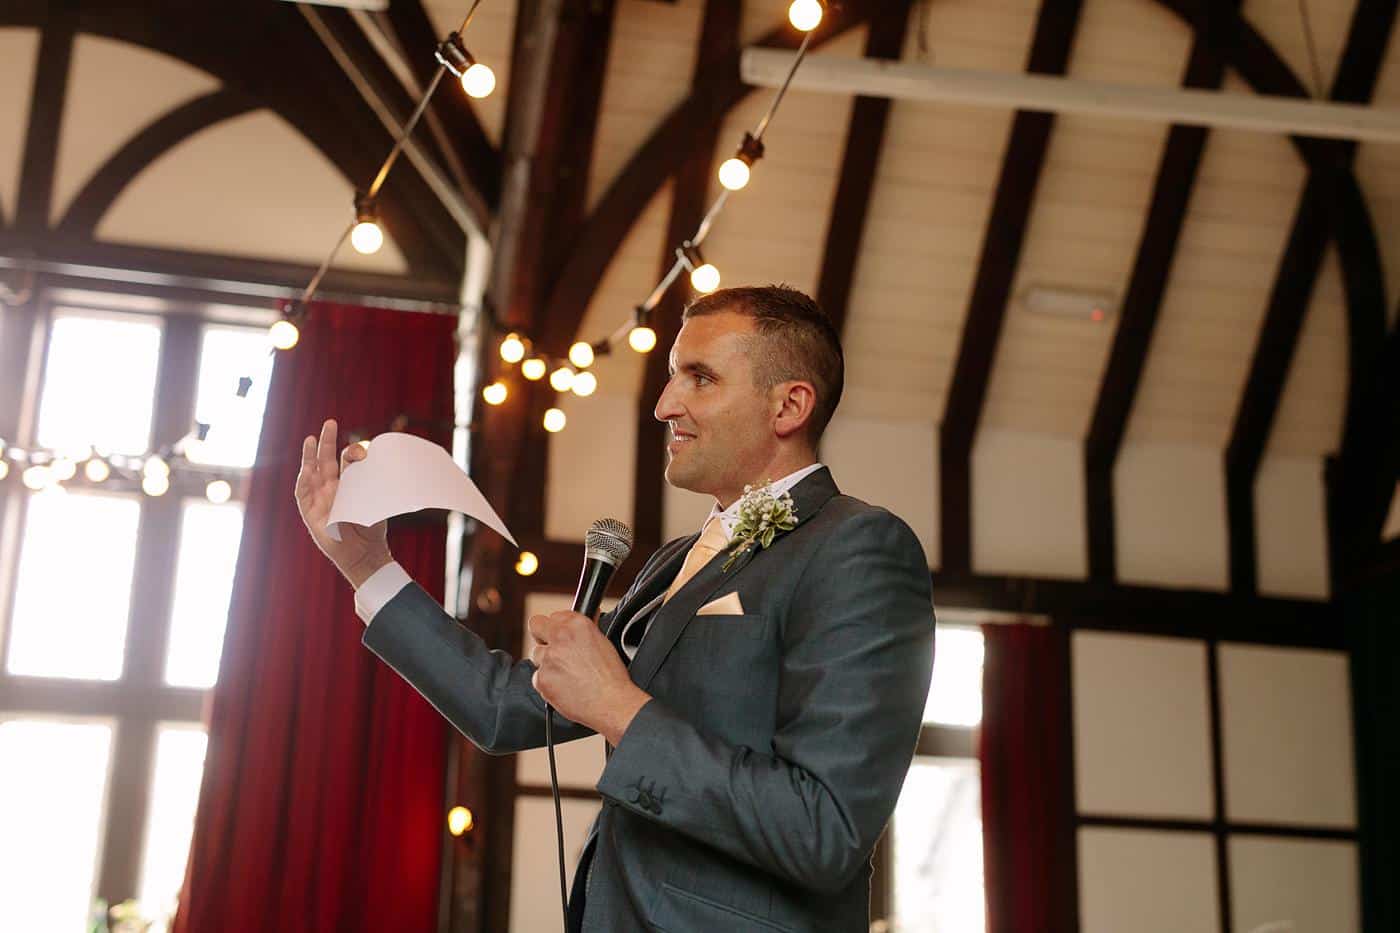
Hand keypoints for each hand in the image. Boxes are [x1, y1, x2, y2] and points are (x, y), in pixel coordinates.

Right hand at [294, 418, 391, 587]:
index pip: (347, 461)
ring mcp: (319, 499)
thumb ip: (369, 481)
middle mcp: (332, 489)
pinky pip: (303, 494)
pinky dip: (304, 480)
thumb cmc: (371, 527)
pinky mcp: (310, 513)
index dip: (353, 452)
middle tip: (330, 422)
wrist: (365, 553)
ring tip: (311, 438)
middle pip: (326, 460)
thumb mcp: (372, 500)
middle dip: (327, 441)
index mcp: (348, 484)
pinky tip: (306, 469)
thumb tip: (371, 460)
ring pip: (311, 473)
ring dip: (310, 456)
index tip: (363, 450)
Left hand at [528, 611, 649, 744]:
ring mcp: (549, 657)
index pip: (555, 615)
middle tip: (551, 648)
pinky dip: (547, 683)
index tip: (560, 636)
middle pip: (536, 625)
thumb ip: (583, 631)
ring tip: (566, 674)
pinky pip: (537, 678)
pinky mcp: (542, 678)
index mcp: (577, 624)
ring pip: (536, 654)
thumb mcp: (603, 643)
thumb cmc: (612, 677)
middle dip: (541, 635)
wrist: (611, 702)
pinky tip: (564, 687)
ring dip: (546, 663)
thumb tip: (575, 625)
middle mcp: (561, 637)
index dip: (558, 627)